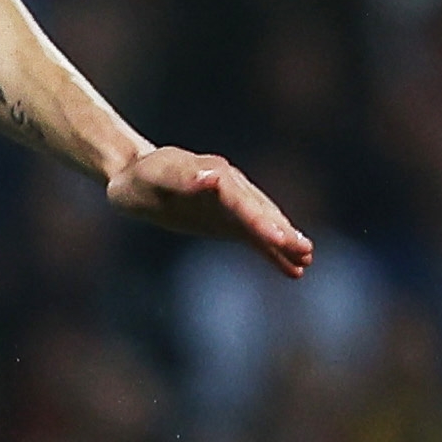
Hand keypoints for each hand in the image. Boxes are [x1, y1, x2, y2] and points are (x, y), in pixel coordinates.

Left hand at [109, 146, 312, 275]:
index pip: (240, 199)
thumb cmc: (140, 177)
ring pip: (264, 224)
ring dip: (285, 241)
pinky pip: (255, 238)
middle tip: (304, 250)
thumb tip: (212, 178)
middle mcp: (230, 186)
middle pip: (260, 211)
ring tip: (306, 258)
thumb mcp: (153, 176)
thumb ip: (181, 176)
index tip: (277, 236)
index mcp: (214, 172)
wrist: (134, 176)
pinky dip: (273, 252)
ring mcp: (233, 204)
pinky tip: (294, 268)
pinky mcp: (229, 221)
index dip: (259, 218)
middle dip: (281, 231)